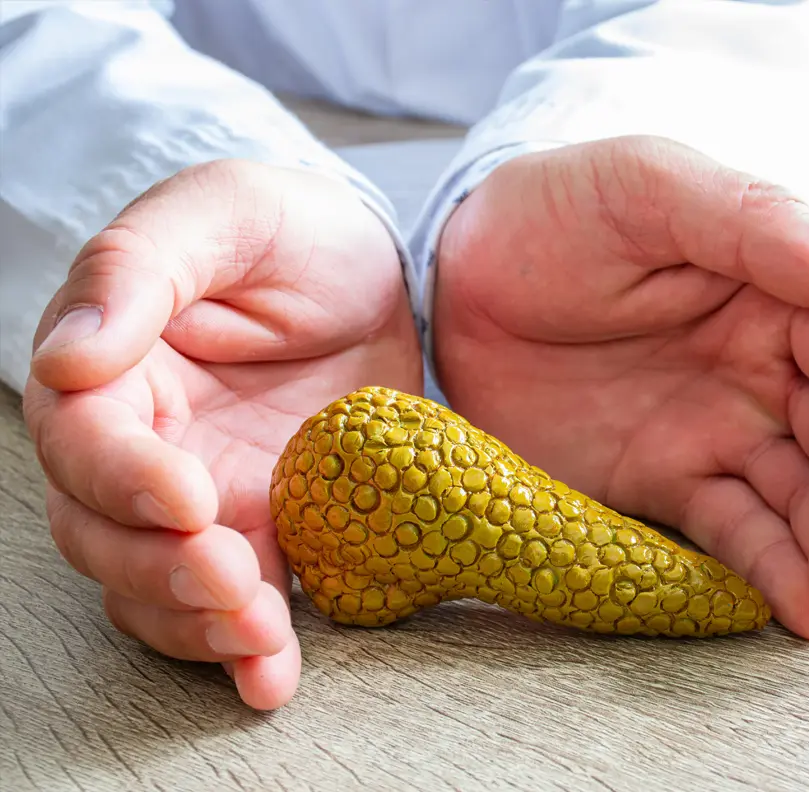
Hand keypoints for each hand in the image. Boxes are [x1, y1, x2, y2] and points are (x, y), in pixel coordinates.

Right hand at [22, 160, 421, 708]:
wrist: (373, 273)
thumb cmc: (288, 232)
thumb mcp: (222, 213)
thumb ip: (139, 268)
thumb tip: (67, 356)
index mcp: (113, 367)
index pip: (85, 441)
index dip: (124, 480)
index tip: (189, 498)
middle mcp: (144, 446)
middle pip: (105, 534)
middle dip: (161, 572)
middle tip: (233, 582)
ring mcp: (203, 498)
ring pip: (156, 588)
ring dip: (199, 626)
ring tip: (262, 640)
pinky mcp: (266, 530)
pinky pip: (234, 604)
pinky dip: (247, 649)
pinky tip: (274, 676)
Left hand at [431, 136, 808, 638]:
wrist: (455, 281)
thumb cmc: (555, 213)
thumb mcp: (649, 186)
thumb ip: (755, 222)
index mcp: (782, 294)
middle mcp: (767, 373)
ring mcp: (720, 437)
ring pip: (803, 502)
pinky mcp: (668, 488)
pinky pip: (732, 537)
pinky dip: (771, 576)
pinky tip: (804, 612)